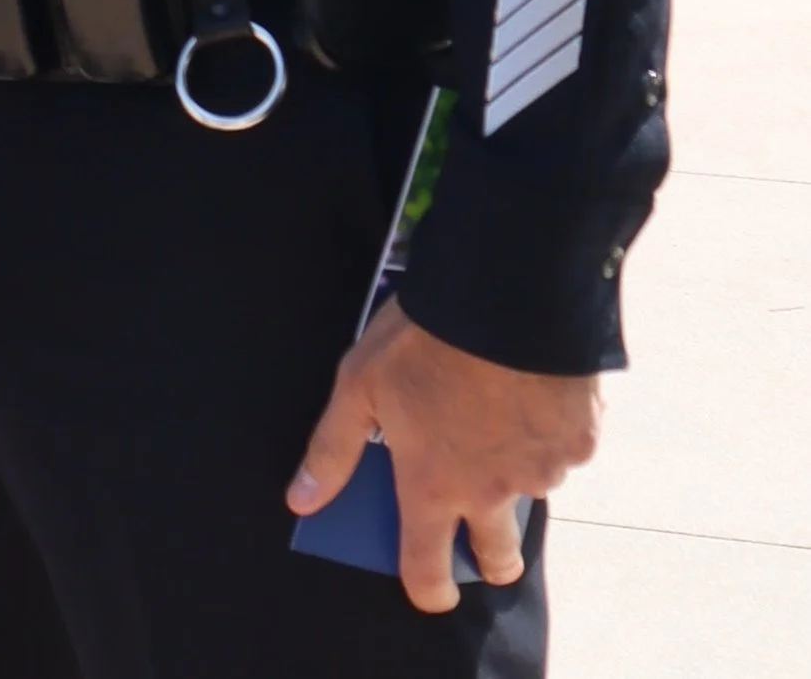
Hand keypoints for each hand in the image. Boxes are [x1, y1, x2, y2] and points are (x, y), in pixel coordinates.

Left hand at [287, 296, 602, 609]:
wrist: (507, 292)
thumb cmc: (423, 337)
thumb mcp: (359, 384)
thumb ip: (333, 449)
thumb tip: (303, 500)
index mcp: (434, 484)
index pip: (427, 569)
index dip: (428, 590)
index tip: (432, 591)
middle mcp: (493, 491)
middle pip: (498, 555)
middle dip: (489, 557)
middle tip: (481, 536)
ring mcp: (543, 468)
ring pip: (531, 489)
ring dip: (516, 469)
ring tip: (498, 415)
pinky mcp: (580, 440)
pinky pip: (564, 448)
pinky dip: (547, 429)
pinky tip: (531, 388)